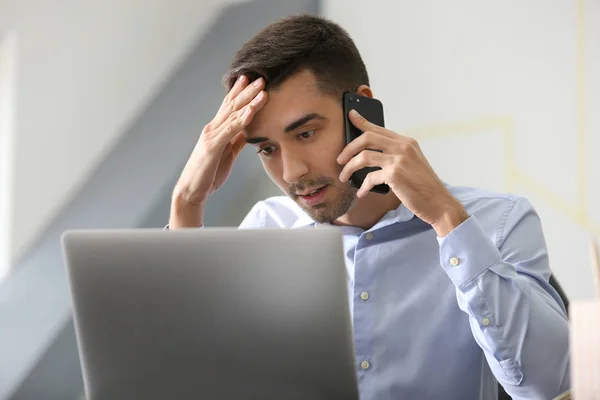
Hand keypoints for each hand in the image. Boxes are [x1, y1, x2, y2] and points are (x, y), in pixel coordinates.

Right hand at [170, 76, 267, 226]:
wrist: (192, 191)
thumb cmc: (208, 174)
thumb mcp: (227, 154)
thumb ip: (236, 141)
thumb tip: (247, 131)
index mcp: (216, 130)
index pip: (229, 107)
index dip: (239, 92)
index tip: (250, 78)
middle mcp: (212, 128)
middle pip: (232, 105)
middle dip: (247, 90)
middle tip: (260, 77)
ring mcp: (212, 136)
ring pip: (233, 114)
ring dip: (248, 100)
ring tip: (261, 88)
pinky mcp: (213, 146)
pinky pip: (230, 130)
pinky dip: (242, 119)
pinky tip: (251, 110)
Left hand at [337, 110, 468, 236]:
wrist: (439, 203)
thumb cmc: (423, 186)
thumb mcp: (412, 163)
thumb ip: (396, 155)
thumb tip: (371, 154)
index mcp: (407, 142)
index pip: (379, 128)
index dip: (362, 121)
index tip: (351, 116)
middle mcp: (403, 147)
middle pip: (367, 138)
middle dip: (348, 148)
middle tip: (340, 160)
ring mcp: (399, 159)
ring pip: (363, 156)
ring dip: (349, 168)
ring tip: (344, 177)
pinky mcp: (394, 174)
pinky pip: (369, 178)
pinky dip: (363, 187)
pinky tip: (361, 193)